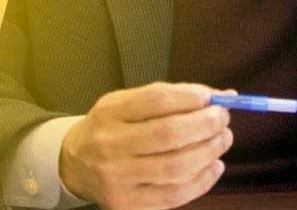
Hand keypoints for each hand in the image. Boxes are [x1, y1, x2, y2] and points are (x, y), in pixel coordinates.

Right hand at [58, 82, 232, 209]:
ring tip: (222, 139)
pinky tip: (213, 166)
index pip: (156, 100)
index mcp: (109, 112)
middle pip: (169, 134)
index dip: (191, 98)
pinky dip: (203, 181)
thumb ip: (168, 98)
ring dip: (209, 152)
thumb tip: (220, 96)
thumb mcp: (125, 104)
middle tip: (223, 119)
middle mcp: (110, 145)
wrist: (74, 164)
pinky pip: (175, 195)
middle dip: (206, 125)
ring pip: (176, 167)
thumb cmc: (109, 129)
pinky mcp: (129, 204)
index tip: (214, 98)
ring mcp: (119, 178)